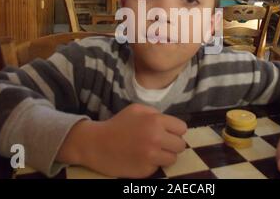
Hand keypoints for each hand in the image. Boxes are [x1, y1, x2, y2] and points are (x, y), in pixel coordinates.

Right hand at [57, 104, 186, 177]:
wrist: (97, 144)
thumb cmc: (118, 124)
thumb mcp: (137, 109)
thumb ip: (155, 113)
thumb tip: (170, 123)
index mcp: (155, 121)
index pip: (182, 128)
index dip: (175, 130)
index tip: (168, 132)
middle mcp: (156, 138)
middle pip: (181, 145)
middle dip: (172, 144)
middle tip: (161, 143)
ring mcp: (151, 156)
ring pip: (173, 159)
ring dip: (165, 155)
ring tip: (153, 151)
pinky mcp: (146, 170)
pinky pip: (159, 167)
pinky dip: (153, 164)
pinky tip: (142, 158)